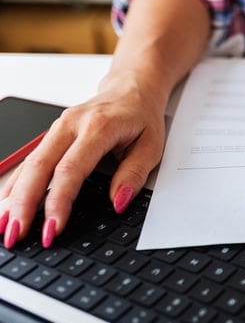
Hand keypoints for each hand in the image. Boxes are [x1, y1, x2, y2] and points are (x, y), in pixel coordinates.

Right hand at [0, 70, 168, 248]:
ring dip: (14, 197)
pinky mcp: (52, 135)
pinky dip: (17, 184)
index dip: (59, 202)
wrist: (132, 88)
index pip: (71, 169)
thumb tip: (117, 202)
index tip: (53, 227)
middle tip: (17, 234)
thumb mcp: (152, 145)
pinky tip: (7, 204)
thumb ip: (135, 174)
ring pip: (29, 164)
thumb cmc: (141, 116)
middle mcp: (71, 125)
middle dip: (25, 204)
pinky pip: (30, 161)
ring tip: (3, 226)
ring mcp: (57, 128)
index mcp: (98, 127)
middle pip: (40, 168)